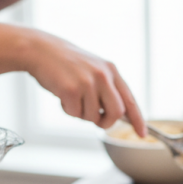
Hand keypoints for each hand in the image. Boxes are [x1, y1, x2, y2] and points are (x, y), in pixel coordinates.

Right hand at [25, 30, 145, 134]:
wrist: (40, 50)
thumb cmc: (66, 63)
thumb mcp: (93, 69)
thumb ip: (107, 88)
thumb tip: (118, 115)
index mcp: (111, 70)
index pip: (130, 100)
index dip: (137, 119)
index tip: (142, 134)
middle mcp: (103, 76)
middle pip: (117, 113)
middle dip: (107, 122)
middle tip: (97, 120)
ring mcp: (87, 82)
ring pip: (93, 117)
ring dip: (82, 114)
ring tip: (72, 97)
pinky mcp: (71, 90)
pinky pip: (75, 114)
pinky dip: (68, 110)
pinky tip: (62, 95)